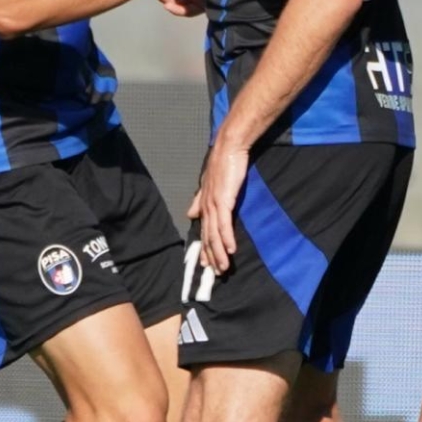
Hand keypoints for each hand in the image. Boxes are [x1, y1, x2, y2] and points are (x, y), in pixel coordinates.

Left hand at [186, 139, 249, 272]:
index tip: (206, 264)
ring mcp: (214, 204)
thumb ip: (200, 200)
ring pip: (215, 235)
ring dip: (219, 253)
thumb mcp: (208, 185)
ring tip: (223, 268)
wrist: (229, 149)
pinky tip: (230, 250)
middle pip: (207, 237)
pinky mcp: (224, 201)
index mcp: (204, 204)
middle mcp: (206, 207)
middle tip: (215, 273)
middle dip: (211, 256)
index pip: (204, 231)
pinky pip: (224, 224)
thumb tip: (191, 213)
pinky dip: (227, 238)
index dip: (205, 248)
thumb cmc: (222, 165)